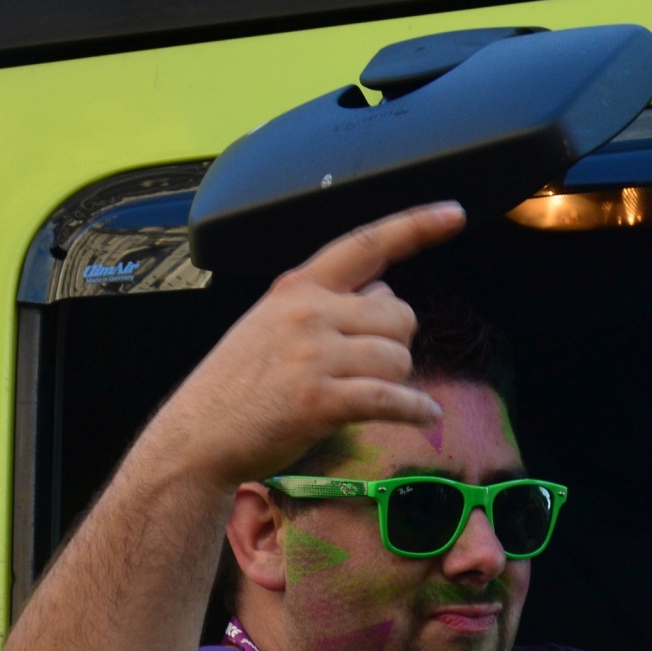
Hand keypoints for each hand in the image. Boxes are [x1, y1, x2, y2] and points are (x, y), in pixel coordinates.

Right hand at [134, 202, 466, 484]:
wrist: (198, 437)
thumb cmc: (238, 385)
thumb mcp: (272, 323)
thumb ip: (326, 303)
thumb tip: (386, 294)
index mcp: (298, 287)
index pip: (366, 244)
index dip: (415, 226)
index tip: (453, 213)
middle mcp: (309, 312)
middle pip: (399, 313)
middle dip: (395, 342)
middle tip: (366, 366)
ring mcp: (314, 356)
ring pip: (398, 358)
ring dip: (394, 381)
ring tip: (362, 393)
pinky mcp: (321, 401)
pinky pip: (392, 399)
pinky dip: (415, 411)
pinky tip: (424, 417)